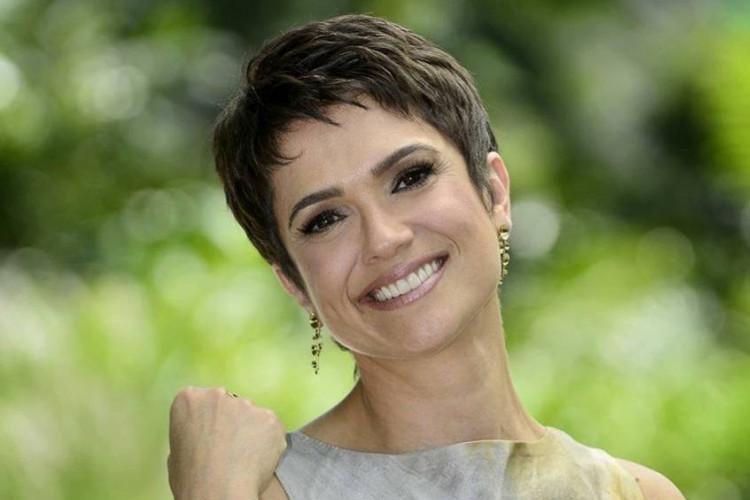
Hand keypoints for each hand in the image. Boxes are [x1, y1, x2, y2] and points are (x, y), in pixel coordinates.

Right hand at [167, 386, 286, 499]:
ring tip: (245, 458)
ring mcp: (247, 404)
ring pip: (252, 415)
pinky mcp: (270, 418)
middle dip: (232, 422)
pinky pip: (271, 428)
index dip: (209, 421)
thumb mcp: (176, 451)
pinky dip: (268, 442)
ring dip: (251, 431)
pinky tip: (259, 460)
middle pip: (229, 404)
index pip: (202, 401)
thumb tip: (204, 439)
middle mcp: (218, 395)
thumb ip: (193, 433)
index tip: (211, 436)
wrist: (218, 491)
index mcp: (189, 400)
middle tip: (229, 448)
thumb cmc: (190, 478)